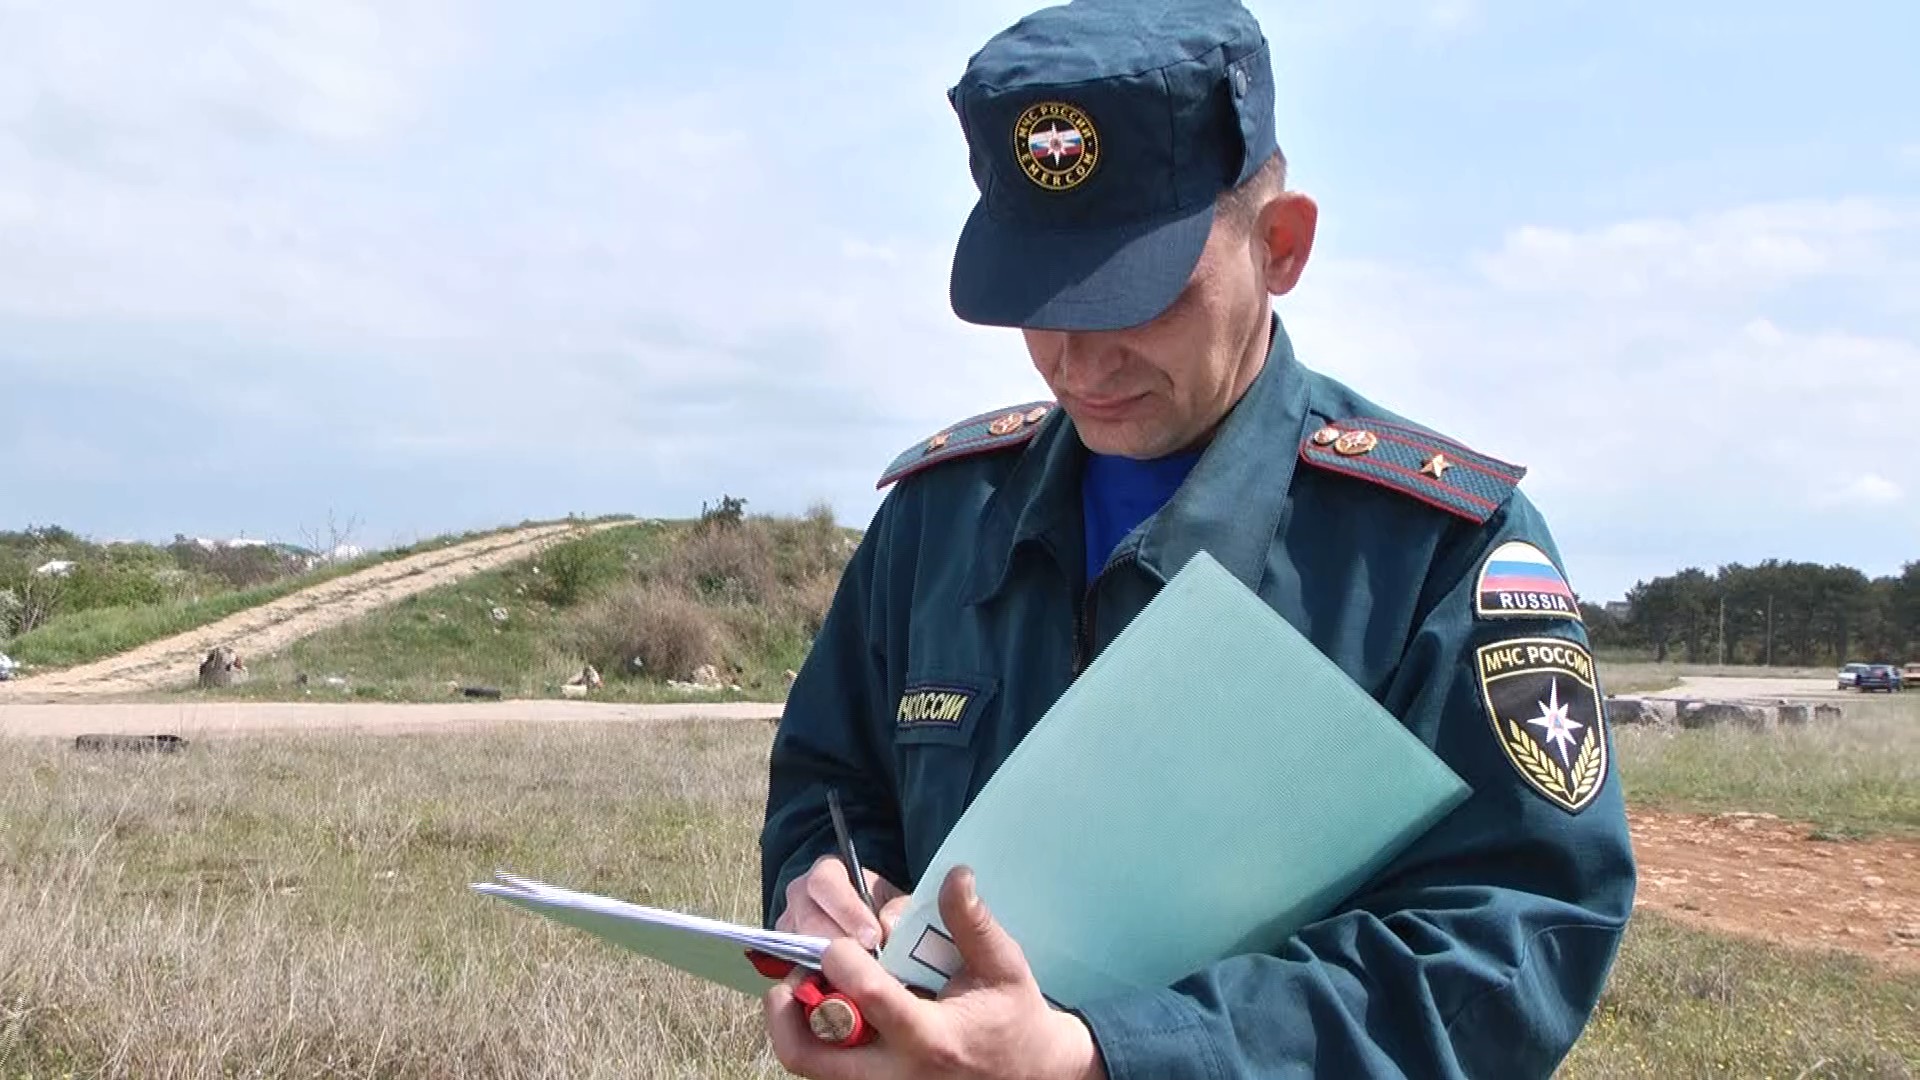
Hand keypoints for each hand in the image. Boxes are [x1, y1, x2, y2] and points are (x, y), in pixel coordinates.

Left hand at [764, 865, 1106, 1079]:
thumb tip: (956, 874)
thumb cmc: (1015, 1015)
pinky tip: (830, 1011)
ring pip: (811, 1069)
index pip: (867, 998)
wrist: (1032, 1074)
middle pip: (811, 1055)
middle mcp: (897, 1074)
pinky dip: (818, 1041)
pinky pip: (829, 1073)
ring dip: (796, 1028)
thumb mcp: (1004, 965)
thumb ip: (972, 922)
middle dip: (788, 1011)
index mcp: (931, 1037)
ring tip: (807, 991)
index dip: (842, 960)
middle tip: (796, 975)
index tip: (843, 938)